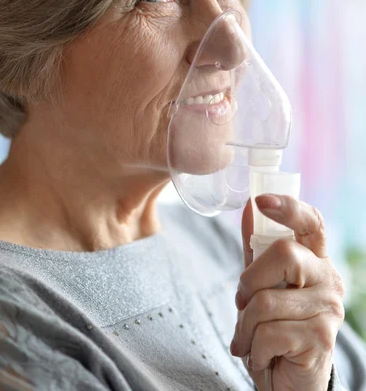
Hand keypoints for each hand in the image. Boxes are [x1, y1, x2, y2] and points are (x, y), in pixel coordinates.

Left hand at [230, 194, 344, 390]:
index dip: (288, 207)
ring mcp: (329, 308)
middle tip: (242, 303)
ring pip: (267, 300)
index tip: (260, 200)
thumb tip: (249, 207)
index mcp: (315, 259)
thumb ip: (257, 250)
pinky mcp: (321, 338)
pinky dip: (253, 347)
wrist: (289, 381)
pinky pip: (270, 332)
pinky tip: (261, 355)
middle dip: (250, 281)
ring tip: (249, 338)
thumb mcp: (263, 285)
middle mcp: (329, 279)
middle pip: (284, 254)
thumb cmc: (275, 327)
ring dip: (246, 325)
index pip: (311, 222)